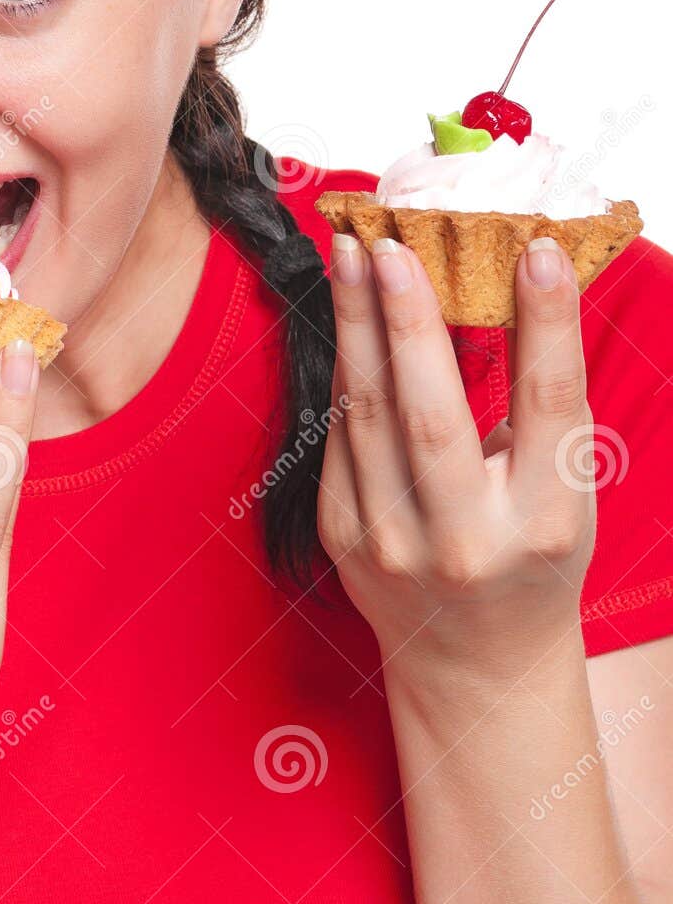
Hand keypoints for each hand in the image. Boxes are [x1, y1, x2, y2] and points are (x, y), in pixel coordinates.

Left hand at [317, 234, 595, 680]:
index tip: (534, 248)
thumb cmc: (531, 556)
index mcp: (546, 522)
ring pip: (368, 417)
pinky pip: (339, 437)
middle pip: (433, 414)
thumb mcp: (563, 492)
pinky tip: (346, 317)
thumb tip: (510, 282)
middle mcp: (468, 540)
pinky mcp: (342, 538)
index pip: (550, 405)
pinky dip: (344, 370)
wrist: (475, 661)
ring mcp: (394, 545)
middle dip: (409, 319)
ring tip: (352, 251)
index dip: (547, 322)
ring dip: (356, 325)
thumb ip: (542, 409)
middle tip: (394, 242)